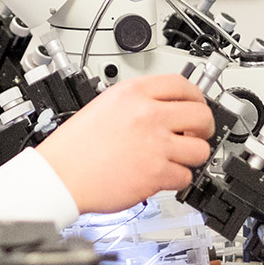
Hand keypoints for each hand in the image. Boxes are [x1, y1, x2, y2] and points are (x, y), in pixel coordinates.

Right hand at [35, 74, 213, 213]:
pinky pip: (185, 176)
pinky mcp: (156, 173)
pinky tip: (160, 176)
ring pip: (200, 149)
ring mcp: (155, 144)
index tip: (196, 105)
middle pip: (201, 115)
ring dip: (191, 156)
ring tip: (175, 159)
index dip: (196, 97)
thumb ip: (137, 103)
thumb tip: (165, 109)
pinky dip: (176, 179)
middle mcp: (147, 115)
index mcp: (133, 93)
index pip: (182, 85)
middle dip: (204, 128)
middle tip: (195, 135)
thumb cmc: (73, 147)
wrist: (59, 176)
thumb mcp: (104, 106)